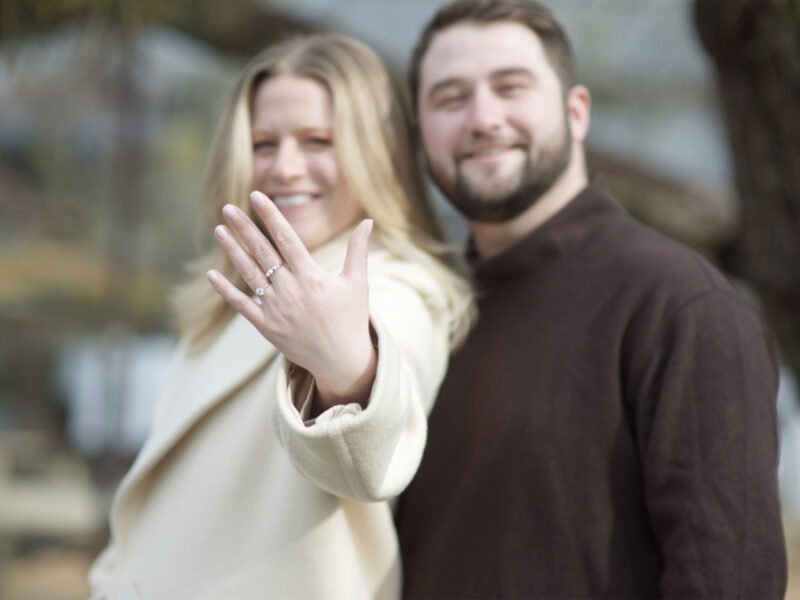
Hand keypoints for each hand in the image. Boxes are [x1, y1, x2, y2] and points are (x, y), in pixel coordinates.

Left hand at [207, 191, 376, 409]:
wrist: (342, 360)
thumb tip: (368, 221)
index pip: (286, 238)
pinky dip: (225, 291)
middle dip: (244, 228)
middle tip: (228, 208)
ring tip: (219, 230)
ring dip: (232, 251)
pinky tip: (211, 274)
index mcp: (311, 276)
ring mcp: (276, 309)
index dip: (270, 215)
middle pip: (262, 252)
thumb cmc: (352, 319)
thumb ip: (358, 250)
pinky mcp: (267, 326)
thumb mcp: (358, 282)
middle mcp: (291, 289)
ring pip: (249, 274)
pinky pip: (241, 305)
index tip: (257, 196)